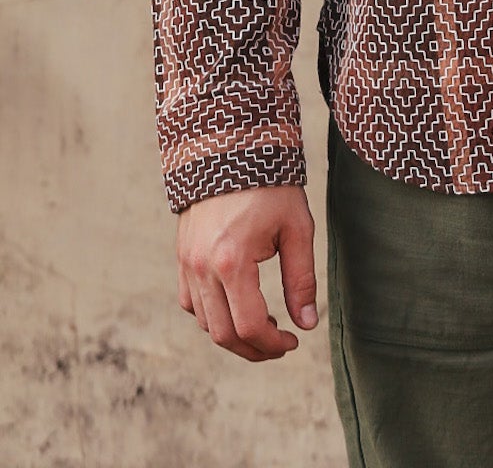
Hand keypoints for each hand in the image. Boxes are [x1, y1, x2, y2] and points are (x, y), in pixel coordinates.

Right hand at [177, 183, 318, 360]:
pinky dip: (212, 315)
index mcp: (232, 262)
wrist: (231, 148)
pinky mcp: (182, 257)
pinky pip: (191, 302)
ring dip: (233, 334)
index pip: (250, 325)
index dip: (273, 344)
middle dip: (254, 348)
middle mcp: (202, 268)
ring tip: (264, 323)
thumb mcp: (297, 228)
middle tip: (280, 344)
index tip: (293, 342)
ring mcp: (187, 263)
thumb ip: (302, 279)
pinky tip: (237, 306)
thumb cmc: (270, 186)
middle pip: (223, 334)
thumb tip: (307, 324)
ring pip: (204, 323)